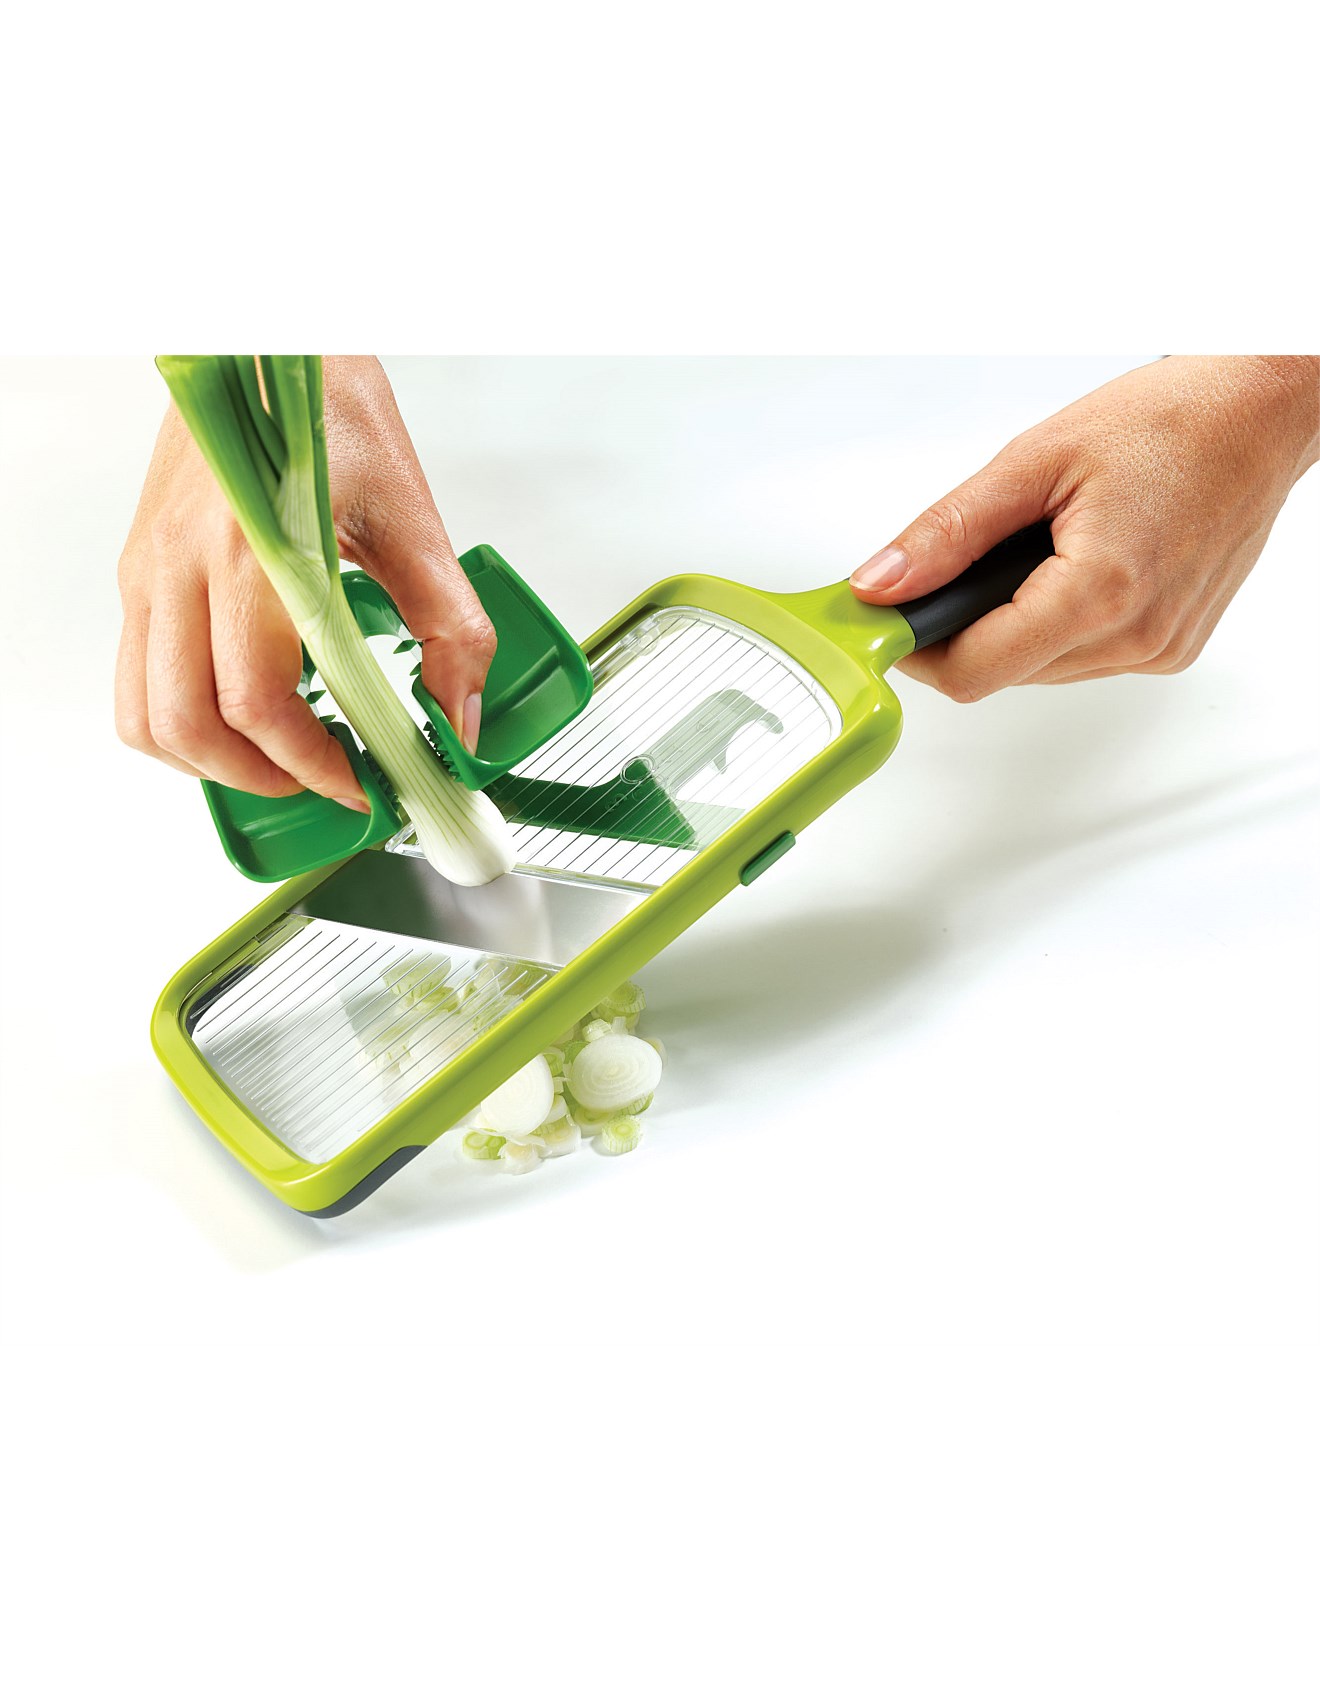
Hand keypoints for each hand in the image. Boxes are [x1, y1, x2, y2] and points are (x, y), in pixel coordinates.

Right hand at [115, 356, 494, 806]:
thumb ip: (447, 626)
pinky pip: (136, 675)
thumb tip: (460, 717)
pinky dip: (180, 720)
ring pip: (144, 714)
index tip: (360, 783)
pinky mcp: (140, 569)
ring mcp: (149, 570)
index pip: (258, 702)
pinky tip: (241, 713)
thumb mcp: (412, 518)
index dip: (310, 765)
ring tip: (277, 761)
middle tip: (321, 782)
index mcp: (252, 553)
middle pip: (188, 725)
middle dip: (260, 779)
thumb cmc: (328, 406)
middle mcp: (181, 566)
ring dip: (208, 762)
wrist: (265, 339)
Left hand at [850, 356, 1318, 699]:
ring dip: (1013, 625)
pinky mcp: (1172, 649)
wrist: (1258, 412)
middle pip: (1003, 673)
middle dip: (965, 627)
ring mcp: (1160, 649)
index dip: (920, 649)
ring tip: (1035, 549)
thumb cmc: (1169, 420)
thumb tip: (882, 584)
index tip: (892, 617)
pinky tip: (1074, 565)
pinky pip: (1083, 658)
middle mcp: (1137, 636)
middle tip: (961, 564)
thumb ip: (949, 532)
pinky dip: (1058, 622)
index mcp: (1101, 592)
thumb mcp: (1032, 461)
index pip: (975, 671)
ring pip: (1040, 670)